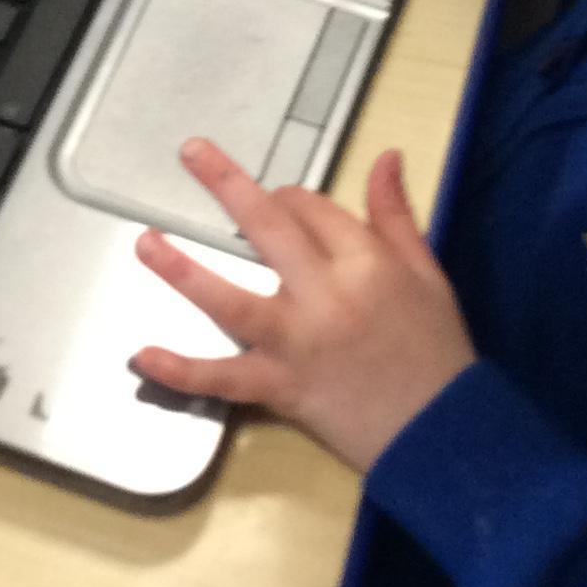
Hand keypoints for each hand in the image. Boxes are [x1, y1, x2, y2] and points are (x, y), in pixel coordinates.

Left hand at [132, 140, 475, 472]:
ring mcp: (297, 343)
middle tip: (190, 152)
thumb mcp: (428, 274)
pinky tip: (142, 355)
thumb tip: (384, 157)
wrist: (443, 433)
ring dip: (183, 271)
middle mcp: (326, 296)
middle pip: (269, 229)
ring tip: (145, 242)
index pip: (314, 210)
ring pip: (231, 300)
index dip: (290, 198)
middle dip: (228, 185)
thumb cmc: (438, 351)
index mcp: (367, 263)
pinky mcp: (281, 387)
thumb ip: (396, 216)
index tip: (278, 200)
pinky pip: (224, 378)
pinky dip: (182, 372)